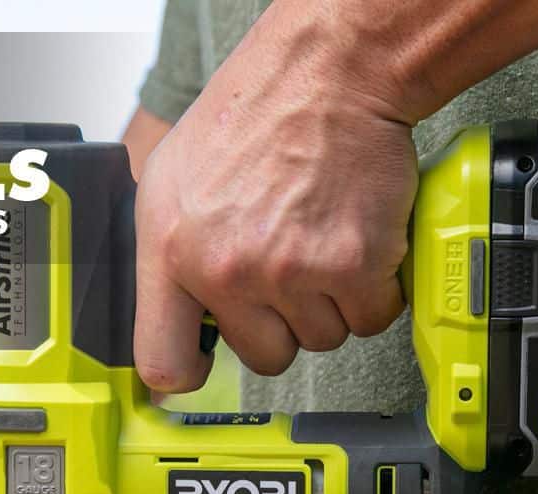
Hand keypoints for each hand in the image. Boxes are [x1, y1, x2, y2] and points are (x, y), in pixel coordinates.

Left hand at [133, 0, 418, 392]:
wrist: (327, 74)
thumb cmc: (249, 122)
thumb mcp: (169, 184)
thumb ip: (164, 261)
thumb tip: (173, 321)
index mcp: (170, 254)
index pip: (163, 363)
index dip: (187, 377)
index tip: (202, 371)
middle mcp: (226, 271)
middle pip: (264, 357)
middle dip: (281, 322)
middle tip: (286, 268)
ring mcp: (290, 272)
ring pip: (322, 339)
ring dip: (329, 304)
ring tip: (319, 242)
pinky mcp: (352, 266)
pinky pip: (370, 319)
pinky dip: (374, 291)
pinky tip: (355, 244)